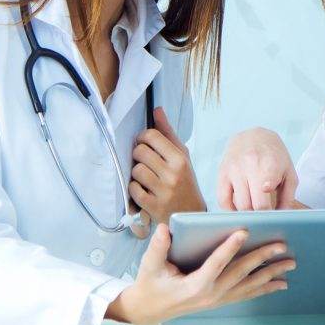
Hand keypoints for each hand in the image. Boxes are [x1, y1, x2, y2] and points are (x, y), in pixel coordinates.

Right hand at [106, 224, 295, 323]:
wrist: (150, 309)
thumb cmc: (151, 284)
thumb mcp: (149, 265)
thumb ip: (158, 247)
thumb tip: (165, 229)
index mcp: (195, 285)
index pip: (216, 263)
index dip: (230, 247)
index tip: (244, 231)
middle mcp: (211, 294)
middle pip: (241, 274)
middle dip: (263, 258)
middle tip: (281, 245)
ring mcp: (218, 299)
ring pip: (249, 285)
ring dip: (271, 274)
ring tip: (290, 264)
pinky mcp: (221, 300)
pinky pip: (247, 294)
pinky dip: (264, 288)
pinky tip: (279, 282)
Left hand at [130, 107, 205, 223]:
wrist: (190, 214)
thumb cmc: (184, 182)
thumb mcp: (181, 156)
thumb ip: (167, 133)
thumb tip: (157, 110)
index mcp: (180, 159)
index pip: (152, 136)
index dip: (142, 137)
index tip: (144, 143)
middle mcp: (173, 174)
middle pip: (140, 152)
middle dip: (138, 155)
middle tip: (144, 161)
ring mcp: (163, 191)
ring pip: (136, 170)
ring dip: (136, 174)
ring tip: (144, 177)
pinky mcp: (154, 207)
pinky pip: (133, 189)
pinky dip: (134, 189)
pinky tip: (142, 190)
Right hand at [217, 128, 297, 210]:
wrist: (253, 135)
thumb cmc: (275, 157)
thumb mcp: (289, 172)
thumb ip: (288, 197)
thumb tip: (280, 218)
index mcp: (270, 165)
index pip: (265, 196)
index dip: (268, 211)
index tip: (271, 217)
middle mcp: (249, 165)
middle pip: (253, 206)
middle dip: (261, 217)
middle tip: (267, 219)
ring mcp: (234, 169)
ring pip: (239, 205)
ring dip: (248, 214)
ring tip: (256, 214)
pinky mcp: (222, 173)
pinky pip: (222, 200)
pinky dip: (230, 211)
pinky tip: (239, 210)